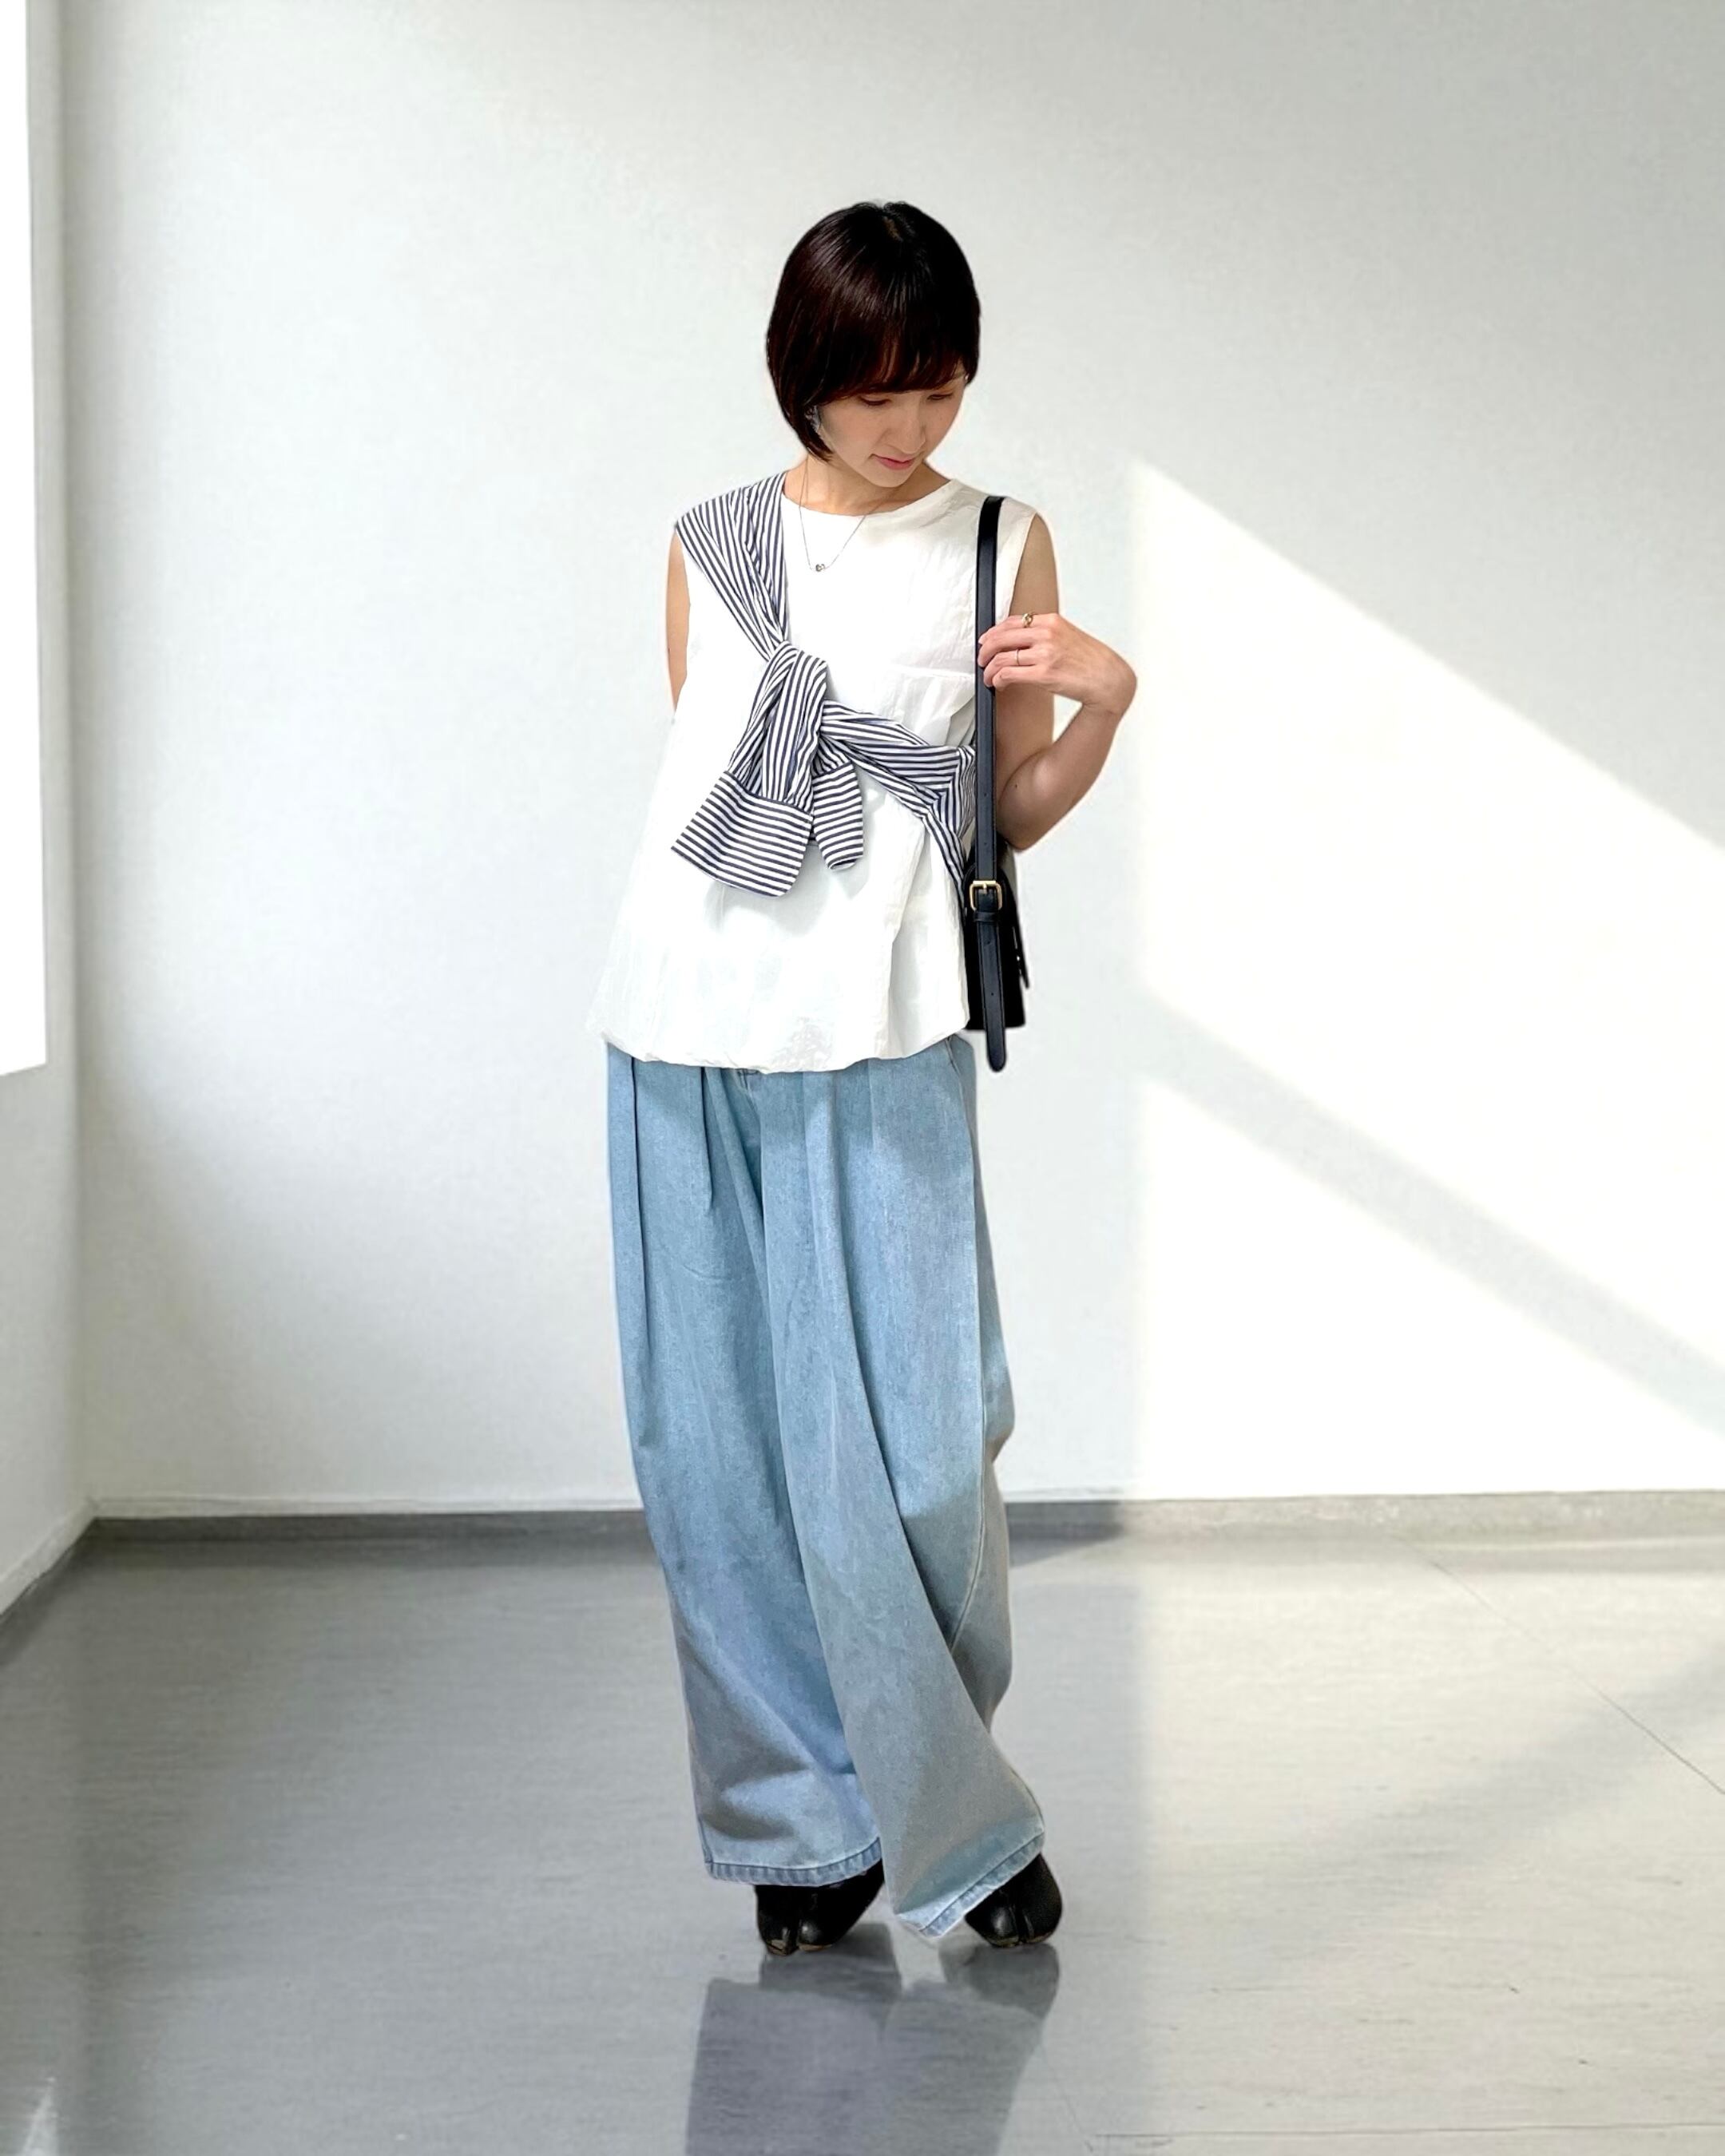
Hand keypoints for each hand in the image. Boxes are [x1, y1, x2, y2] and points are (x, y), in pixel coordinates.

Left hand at [978, 609, 1135, 715]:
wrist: (1108, 679)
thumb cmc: (1092, 661)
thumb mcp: (1069, 636)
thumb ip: (1047, 634)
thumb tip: (1023, 641)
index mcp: (1052, 621)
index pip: (1013, 621)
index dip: (994, 632)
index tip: (987, 640)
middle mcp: (1046, 634)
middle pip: (1002, 637)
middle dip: (985, 649)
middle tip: (981, 658)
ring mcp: (1044, 654)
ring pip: (1002, 656)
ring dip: (989, 668)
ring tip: (988, 675)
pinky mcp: (1043, 674)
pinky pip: (1009, 673)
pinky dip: (998, 678)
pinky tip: (998, 683)